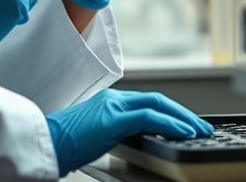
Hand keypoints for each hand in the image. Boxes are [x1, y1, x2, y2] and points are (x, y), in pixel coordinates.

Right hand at [46, 89, 213, 175]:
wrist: (45, 145)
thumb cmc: (63, 145)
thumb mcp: (95, 137)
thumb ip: (116, 133)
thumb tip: (136, 142)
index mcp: (108, 103)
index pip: (148, 102)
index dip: (170, 111)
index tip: (186, 124)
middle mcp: (112, 99)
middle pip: (157, 99)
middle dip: (182, 112)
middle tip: (201, 126)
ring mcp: (113, 106)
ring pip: (157, 104)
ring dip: (183, 117)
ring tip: (198, 130)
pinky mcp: (113, 118)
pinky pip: (150, 116)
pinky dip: (171, 123)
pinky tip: (183, 132)